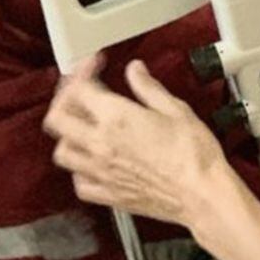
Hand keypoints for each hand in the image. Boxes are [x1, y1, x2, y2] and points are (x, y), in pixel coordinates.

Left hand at [43, 56, 236, 228]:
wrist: (202, 194)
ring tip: (82, 126)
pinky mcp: (108, 195)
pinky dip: (80, 170)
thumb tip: (135, 71)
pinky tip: (93, 163)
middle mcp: (100, 145)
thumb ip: (148, 88)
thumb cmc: (194, 154)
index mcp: (116, 118)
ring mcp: (100, 172)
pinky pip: (79, 183)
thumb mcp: (176, 109)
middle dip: (64, 99)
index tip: (95, 65)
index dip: (83, 71)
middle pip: (57, 118)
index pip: (80, 88)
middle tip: (80, 91)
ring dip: (67, 135)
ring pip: (62, 152)